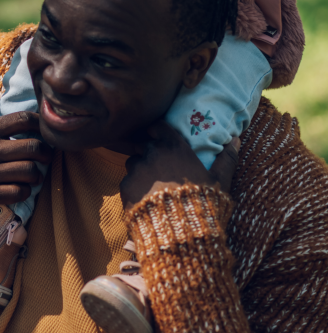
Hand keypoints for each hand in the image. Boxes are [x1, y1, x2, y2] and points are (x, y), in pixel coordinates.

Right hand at [0, 112, 51, 211]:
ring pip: (29, 171)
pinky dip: (25, 191)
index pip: (22, 119)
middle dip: (46, 152)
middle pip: (32, 147)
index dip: (40, 123)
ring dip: (37, 174)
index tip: (44, 129)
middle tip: (46, 155)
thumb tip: (17, 117)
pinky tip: (21, 187)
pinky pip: (17, 192)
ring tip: (34, 173)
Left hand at [120, 121, 240, 211]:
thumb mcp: (220, 182)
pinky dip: (134, 188)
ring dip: (140, 170)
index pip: (158, 127)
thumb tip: (237, 140)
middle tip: (159, 169)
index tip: (160, 139)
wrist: (181, 235)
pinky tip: (145, 201)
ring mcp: (137, 169)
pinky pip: (127, 181)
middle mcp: (152, 152)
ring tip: (152, 187)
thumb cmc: (204, 204)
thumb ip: (226, 159)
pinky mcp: (125, 186)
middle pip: (143, 145)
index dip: (157, 132)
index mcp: (173, 146)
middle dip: (149, 153)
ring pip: (133, 163)